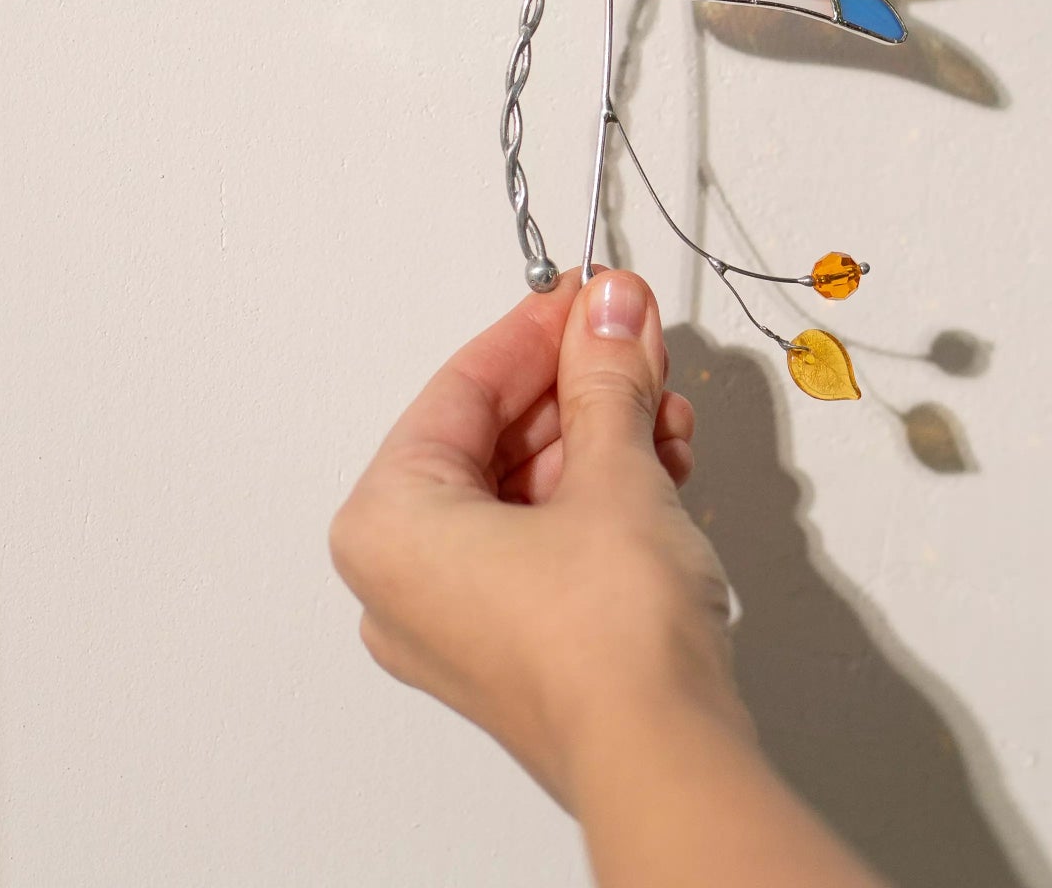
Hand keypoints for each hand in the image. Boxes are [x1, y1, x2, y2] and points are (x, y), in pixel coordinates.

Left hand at [329, 267, 746, 808]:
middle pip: (494, 436)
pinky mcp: (512, 647)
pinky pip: (543, 539)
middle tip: (635, 342)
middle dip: (580, 387)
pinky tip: (660, 463)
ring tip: (663, 409)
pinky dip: (600, 495)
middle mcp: (402, 581)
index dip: (539, 330)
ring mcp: (456, 622)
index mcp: (387, 526)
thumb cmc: (607, 641)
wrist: (664, 754)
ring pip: (526, 487)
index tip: (592, 297)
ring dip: (602, 437)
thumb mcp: (613, 466)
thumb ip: (606, 374)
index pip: (462, 387)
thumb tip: (609, 312)